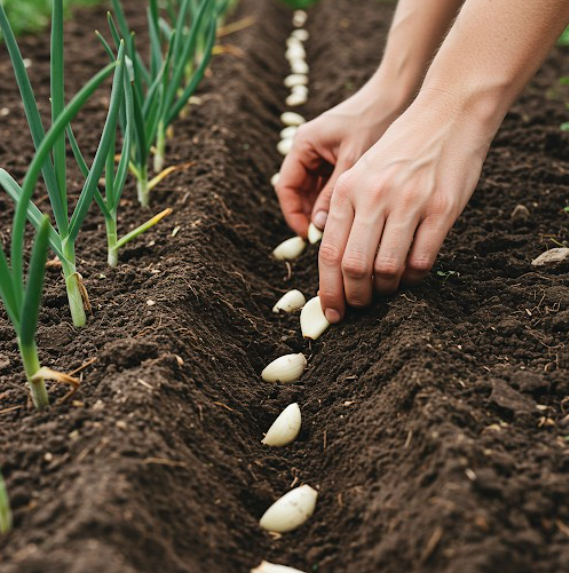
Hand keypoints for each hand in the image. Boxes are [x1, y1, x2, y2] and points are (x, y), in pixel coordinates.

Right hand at [275, 74, 410, 237]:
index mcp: (303, 144)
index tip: (307, 235)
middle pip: (297, 192)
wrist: (395, 96)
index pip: (286, 187)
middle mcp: (306, 149)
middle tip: (324, 237)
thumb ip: (333, 194)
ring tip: (337, 229)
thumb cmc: (374, 121)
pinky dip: (333, 201)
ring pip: (312, 192)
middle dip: (308, 215)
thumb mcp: (353, 161)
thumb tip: (318, 226)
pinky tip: (347, 215)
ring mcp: (320, 154)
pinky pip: (327, 186)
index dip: (293, 214)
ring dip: (321, 210)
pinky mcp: (334, 159)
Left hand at [318, 92, 494, 322]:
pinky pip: (421, 260)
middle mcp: (374, 196)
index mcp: (348, 189)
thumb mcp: (361, 173)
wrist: (446, 116)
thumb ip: (347, 214)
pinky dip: (412, 279)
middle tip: (359, 307)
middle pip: (355, 266)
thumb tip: (340, 265)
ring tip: (384, 292)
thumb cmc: (400, 151)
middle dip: (354, 297)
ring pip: (387, 268)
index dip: (328, 289)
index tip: (332, 312)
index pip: (329, 252)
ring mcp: (409, 202)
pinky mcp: (441, 209)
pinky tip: (409, 278)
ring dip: (384, 290)